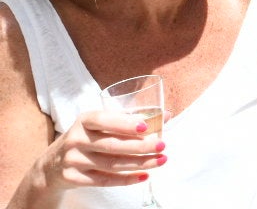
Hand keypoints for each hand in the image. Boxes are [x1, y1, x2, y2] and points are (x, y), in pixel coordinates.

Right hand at [32, 110, 164, 191]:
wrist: (50, 165)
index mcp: (84, 120)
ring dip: (140, 163)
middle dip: (141, 146)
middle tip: (162, 146)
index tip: (146, 127)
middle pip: (112, 145)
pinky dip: (126, 179)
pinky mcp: (73, 178)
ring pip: (111, 164)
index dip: (124, 123)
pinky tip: (144, 176)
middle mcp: (76, 139)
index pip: (104, 120)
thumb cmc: (86, 138)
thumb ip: (130, 119)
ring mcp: (73, 160)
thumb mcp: (99, 125)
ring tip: (161, 160)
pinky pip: (104, 180)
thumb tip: (167, 115)